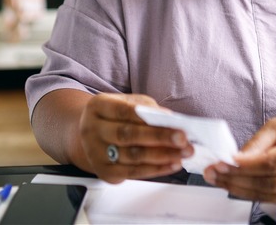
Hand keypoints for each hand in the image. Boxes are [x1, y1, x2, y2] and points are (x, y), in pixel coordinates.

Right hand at [79, 93, 193, 183]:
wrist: (92, 136)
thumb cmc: (116, 116)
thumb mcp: (127, 103)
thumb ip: (147, 109)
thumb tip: (171, 120)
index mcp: (98, 106)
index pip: (124, 111)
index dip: (149, 117)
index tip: (175, 123)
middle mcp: (92, 129)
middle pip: (128, 135)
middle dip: (159, 138)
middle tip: (183, 140)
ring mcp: (95, 152)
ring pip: (132, 156)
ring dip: (162, 156)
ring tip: (183, 153)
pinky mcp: (103, 171)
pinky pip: (132, 172)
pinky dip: (155, 169)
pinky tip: (172, 164)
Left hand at [203, 114, 275, 201]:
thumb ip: (259, 142)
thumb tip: (235, 157)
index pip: (270, 162)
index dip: (245, 165)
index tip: (222, 162)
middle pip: (264, 182)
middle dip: (233, 178)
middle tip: (211, 171)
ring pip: (264, 194)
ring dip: (236, 187)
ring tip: (215, 178)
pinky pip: (268, 198)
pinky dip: (247, 192)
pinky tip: (232, 184)